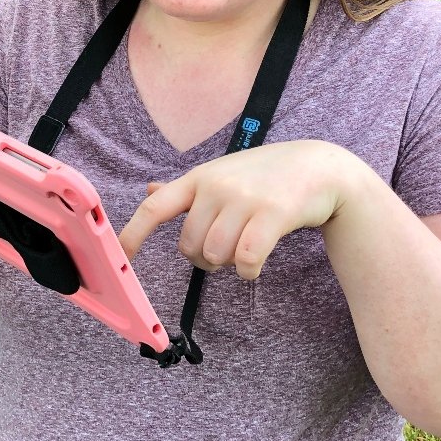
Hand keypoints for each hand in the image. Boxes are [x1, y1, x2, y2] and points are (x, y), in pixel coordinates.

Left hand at [119, 140, 357, 279]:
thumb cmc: (264, 175)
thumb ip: (186, 188)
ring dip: (228, 264)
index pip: (156, 207)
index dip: (134, 233)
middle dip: (203, 258)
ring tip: (243, 248)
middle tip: (224, 248)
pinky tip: (256, 262)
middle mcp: (216, 186)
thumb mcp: (221, 173)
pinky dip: (249, 271)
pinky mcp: (272, 215)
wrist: (319, 168)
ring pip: (216, 256)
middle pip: (189, 245)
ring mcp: (244, 199)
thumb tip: (150, 190)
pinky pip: (246, 261)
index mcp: (198, 178)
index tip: (122, 256)